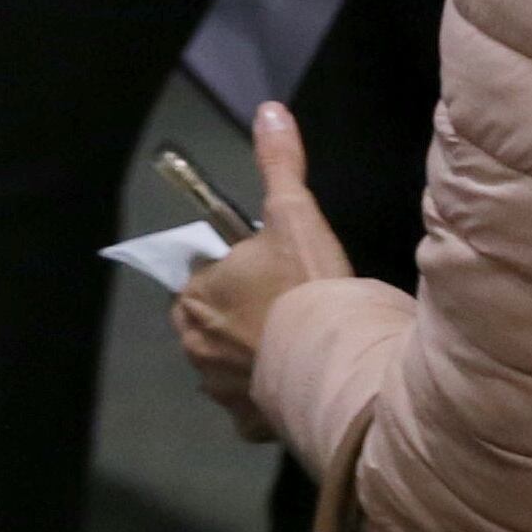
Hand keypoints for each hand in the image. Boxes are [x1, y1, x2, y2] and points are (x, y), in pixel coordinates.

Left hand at [171, 103, 355, 444]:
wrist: (337, 358)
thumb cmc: (306, 283)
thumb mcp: (294, 213)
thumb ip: (278, 163)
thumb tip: (269, 110)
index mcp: (194, 294)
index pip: (200, 278)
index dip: (232, 274)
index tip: (267, 275)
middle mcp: (194, 344)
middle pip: (209, 324)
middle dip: (236, 318)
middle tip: (283, 308)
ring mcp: (218, 388)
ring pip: (226, 365)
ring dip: (249, 356)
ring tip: (292, 344)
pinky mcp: (246, 422)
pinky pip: (249, 406)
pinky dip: (266, 395)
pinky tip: (294, 379)